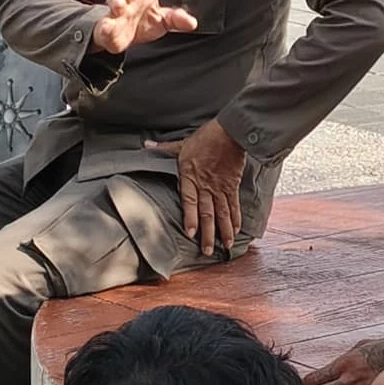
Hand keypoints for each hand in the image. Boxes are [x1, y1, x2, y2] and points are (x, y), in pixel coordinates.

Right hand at [86, 0, 198, 54]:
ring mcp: (116, 13)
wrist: (125, 38)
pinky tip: (107, 26)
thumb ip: (177, 19)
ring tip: (120, 2)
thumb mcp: (163, 20)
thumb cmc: (144, 22)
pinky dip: (105, 26)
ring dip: (116, 1)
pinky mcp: (108, 29)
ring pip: (114, 3)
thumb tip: (192, 22)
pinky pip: (105, 27)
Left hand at [144, 119, 249, 256]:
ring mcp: (220, 187)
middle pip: (207, 213)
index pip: (190, 201)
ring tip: (226, 246)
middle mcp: (206, 186)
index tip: (190, 233)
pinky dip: (236, 218)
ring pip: (222, 213)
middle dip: (208, 234)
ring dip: (225, 231)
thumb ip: (164, 149)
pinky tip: (237, 230)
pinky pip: (234, 205)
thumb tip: (146, 146)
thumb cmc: (205, 137)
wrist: (230, 132)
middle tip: (207, 251)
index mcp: (190, 177)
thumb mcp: (181, 143)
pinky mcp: (232, 186)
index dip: (190, 217)